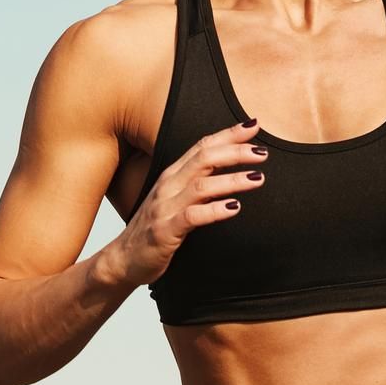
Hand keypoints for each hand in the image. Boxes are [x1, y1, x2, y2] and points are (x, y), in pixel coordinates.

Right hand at [105, 119, 266, 288]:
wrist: (123, 259)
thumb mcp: (174, 201)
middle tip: (262, 152)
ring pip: (201, 185)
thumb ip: (197, 186)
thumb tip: (230, 175)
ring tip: (258, 178)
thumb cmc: (154, 229)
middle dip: (235, 151)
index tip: (254, 125)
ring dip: (231, 180)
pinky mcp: (165, 231)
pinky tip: (234, 208)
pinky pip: (192, 216)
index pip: (202, 146)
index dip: (228, 134)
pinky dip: (215, 210)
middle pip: (204, 158)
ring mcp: (165, 208)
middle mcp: (168, 186)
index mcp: (172, 176)